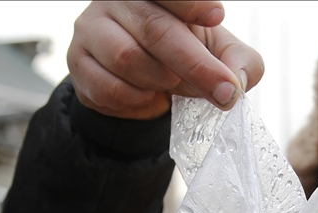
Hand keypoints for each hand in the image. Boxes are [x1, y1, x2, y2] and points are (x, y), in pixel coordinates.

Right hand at [68, 1, 263, 119]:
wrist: (142, 87)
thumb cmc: (185, 57)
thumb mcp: (220, 55)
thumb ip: (240, 62)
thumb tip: (237, 83)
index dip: (191, 3)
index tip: (216, 16)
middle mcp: (118, 0)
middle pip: (155, 28)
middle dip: (195, 65)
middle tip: (223, 92)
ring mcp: (92, 28)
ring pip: (127, 57)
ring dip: (159, 80)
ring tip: (170, 84)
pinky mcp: (78, 61)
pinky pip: (108, 86)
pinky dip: (135, 98)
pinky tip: (145, 93)